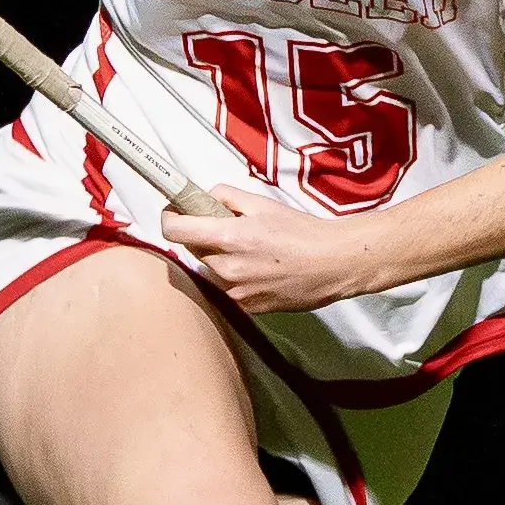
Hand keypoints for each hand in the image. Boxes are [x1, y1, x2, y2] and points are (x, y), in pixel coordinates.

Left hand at [165, 192, 387, 318]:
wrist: (334, 265)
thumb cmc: (303, 231)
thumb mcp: (263, 204)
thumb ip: (228, 196)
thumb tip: (206, 198)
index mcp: (229, 237)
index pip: (175, 231)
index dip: (169, 218)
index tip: (175, 213)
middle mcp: (226, 268)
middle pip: (192, 250)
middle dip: (202, 237)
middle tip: (228, 228)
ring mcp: (235, 292)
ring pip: (210, 271)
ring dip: (219, 259)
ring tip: (250, 251)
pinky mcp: (247, 308)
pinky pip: (227, 290)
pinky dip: (234, 278)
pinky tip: (259, 269)